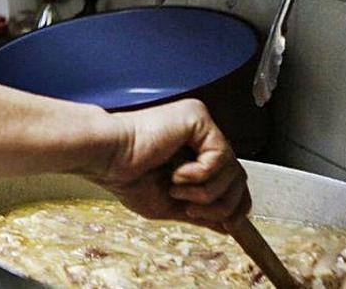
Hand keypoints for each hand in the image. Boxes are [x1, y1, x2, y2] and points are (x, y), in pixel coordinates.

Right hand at [90, 99, 249, 231]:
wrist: (106, 158)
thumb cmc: (126, 178)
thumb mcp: (169, 204)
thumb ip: (199, 213)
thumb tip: (226, 227)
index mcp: (193, 153)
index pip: (232, 181)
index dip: (233, 206)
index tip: (222, 224)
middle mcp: (201, 136)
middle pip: (239, 178)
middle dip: (222, 204)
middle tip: (191, 210)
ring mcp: (201, 126)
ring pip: (233, 170)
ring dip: (206, 192)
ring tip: (176, 188)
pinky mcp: (198, 118)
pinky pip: (221, 155)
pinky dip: (201, 174)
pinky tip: (176, 173)